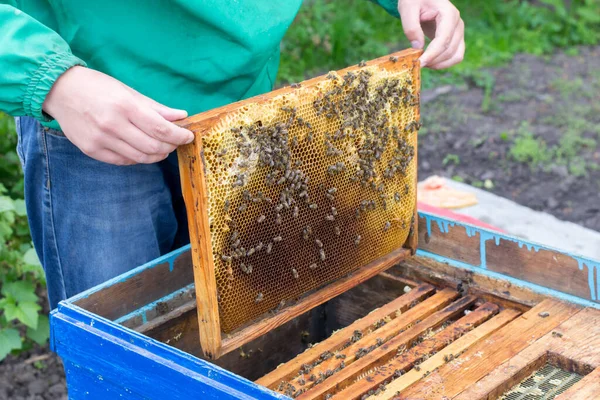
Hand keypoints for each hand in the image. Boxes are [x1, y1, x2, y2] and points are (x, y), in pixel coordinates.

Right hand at [43, 66, 193, 165]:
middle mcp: (112, 125)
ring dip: (156, 155)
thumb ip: (156, 108)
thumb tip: (181, 117)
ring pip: (140, 158)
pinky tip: (141, 149)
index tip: (188, 136)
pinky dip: (138, 158)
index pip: (161, 129)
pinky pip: (123, 161)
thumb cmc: (97, 87)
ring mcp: (101, 140)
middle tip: (175, 142)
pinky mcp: (91, 150)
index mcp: (124, 106)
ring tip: (161, 147)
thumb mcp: (128, 92)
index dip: (179, 136)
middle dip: (170, 147)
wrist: (59, 91)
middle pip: (153, 147)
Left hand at [398, 0, 464, 68]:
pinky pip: (455, 57)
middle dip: (432, 60)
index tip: (419, 63)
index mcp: (449, 14)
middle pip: (449, 50)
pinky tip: (430, 62)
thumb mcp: (408, 8)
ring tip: (422, 63)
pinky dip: (443, 63)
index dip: (432, 54)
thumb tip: (417, 47)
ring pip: (455, 56)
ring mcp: (459, 32)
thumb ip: (411, 27)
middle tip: (415, 63)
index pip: (444, 39)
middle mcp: (457, 24)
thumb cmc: (415, 0)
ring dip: (439, 64)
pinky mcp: (456, 39)